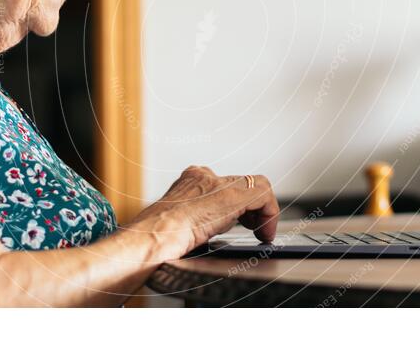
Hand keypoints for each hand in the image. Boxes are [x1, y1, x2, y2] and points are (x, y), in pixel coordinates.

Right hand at [129, 165, 279, 256]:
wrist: (149, 240)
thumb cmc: (154, 241)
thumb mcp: (176, 226)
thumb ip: (195, 221)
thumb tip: (207, 233)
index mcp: (187, 182)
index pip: (222, 186)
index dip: (237, 208)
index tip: (240, 225)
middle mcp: (201, 176)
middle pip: (240, 185)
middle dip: (250, 210)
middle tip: (254, 230)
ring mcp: (215, 183)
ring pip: (254, 186)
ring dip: (261, 211)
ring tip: (261, 233)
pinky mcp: (231, 193)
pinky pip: (264, 192)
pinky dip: (270, 213)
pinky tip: (265, 234)